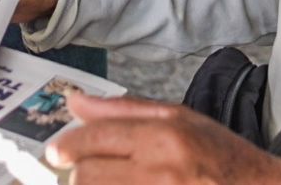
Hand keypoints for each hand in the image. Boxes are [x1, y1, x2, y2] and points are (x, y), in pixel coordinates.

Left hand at [48, 93, 280, 184]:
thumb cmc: (225, 158)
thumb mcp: (181, 118)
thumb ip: (124, 110)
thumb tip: (75, 102)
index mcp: (164, 137)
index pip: (95, 138)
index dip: (67, 145)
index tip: (55, 152)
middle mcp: (161, 172)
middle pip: (88, 176)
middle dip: (81, 173)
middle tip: (87, 171)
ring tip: (115, 181)